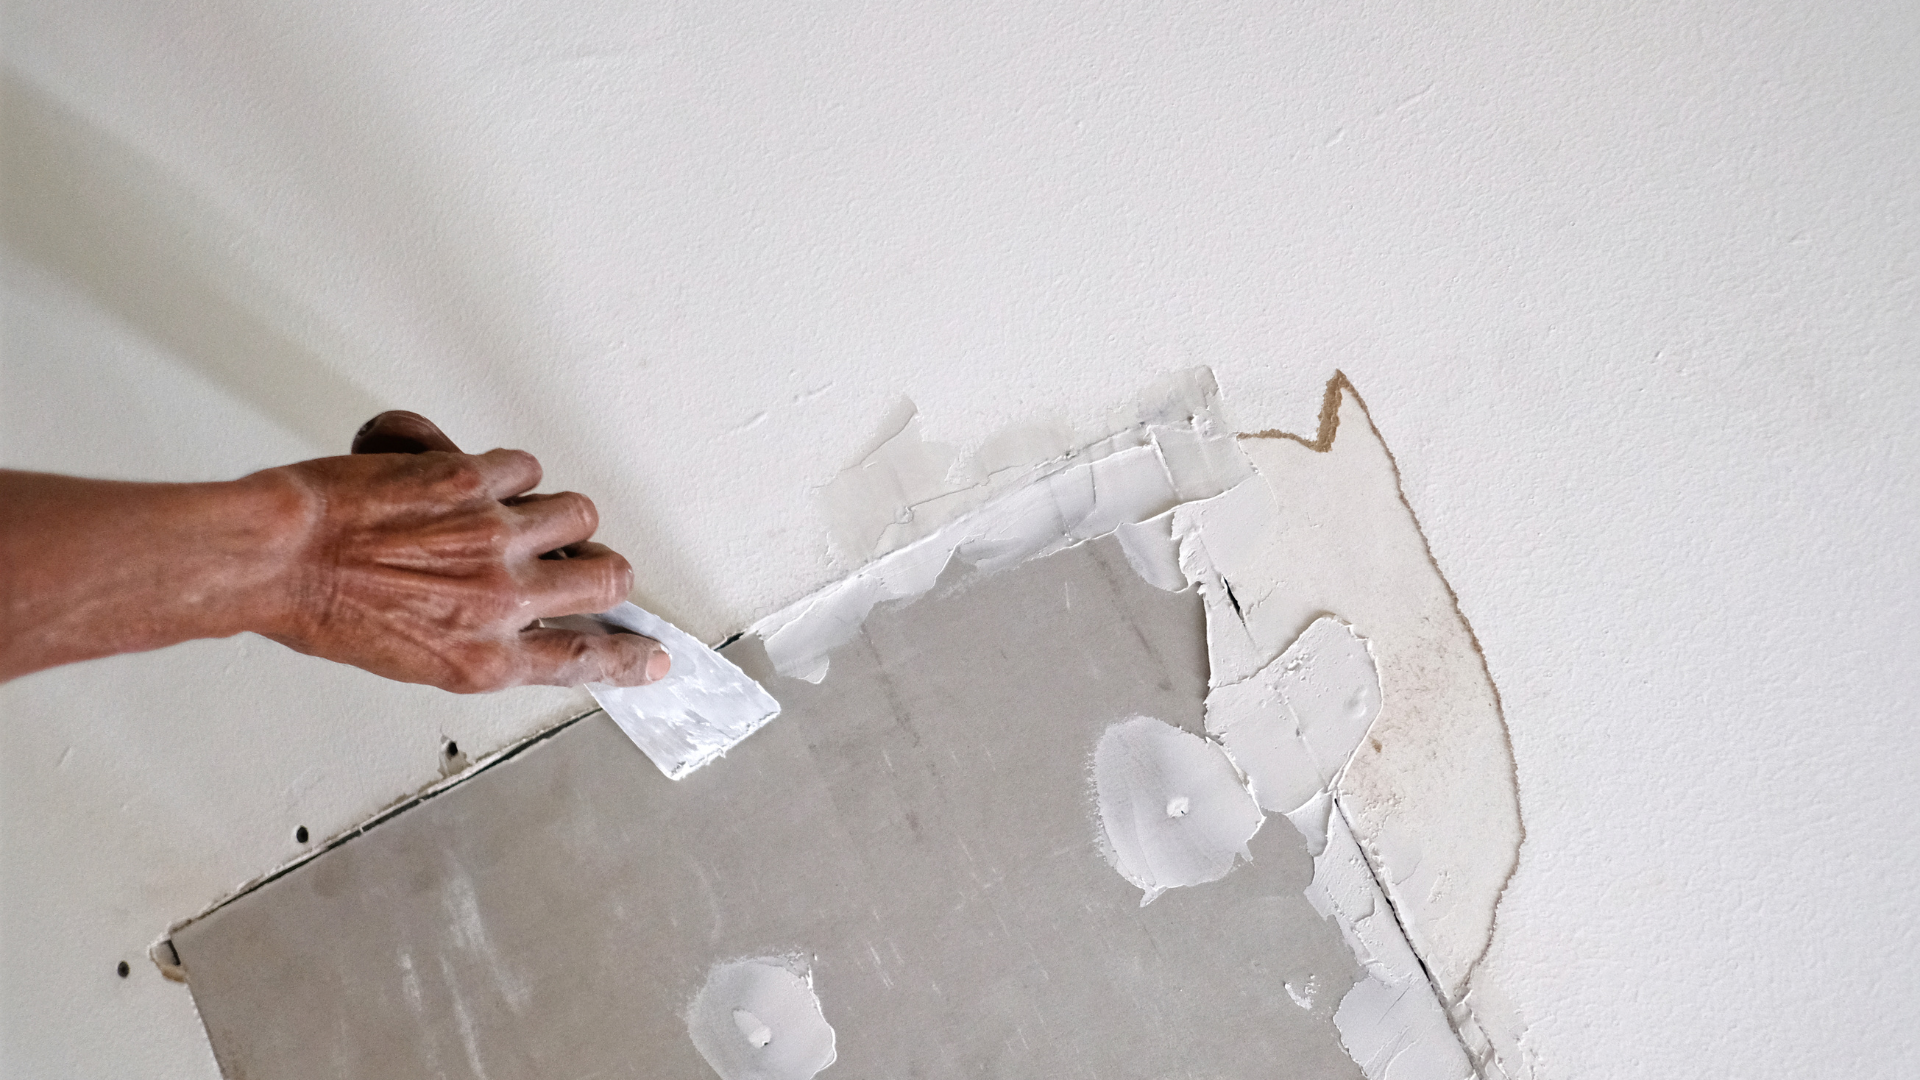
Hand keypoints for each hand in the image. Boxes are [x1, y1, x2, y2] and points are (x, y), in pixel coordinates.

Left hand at [256, 412, 669, 692]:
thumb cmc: (320, 609)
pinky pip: (521, 465)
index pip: (583, 659)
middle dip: (601, 566)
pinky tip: (467, 475)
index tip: (650, 654)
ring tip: (518, 509)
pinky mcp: (471, 480)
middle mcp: (499, 600)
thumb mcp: (413, 657)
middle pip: (605, 576)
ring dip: (554, 510)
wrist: (273, 558)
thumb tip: (519, 621)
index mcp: (484, 658)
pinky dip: (502, 469)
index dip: (626, 655)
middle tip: (582, 557)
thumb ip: (478, 641)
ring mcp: (491, 536)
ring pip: (575, 511)